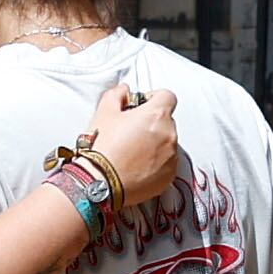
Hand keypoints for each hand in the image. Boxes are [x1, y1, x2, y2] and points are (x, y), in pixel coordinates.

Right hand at [83, 84, 184, 203]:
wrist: (100, 182)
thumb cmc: (102, 147)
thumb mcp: (103, 112)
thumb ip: (117, 94)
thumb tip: (124, 91)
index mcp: (156, 115)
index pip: (167, 96)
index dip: (154, 98)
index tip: (141, 106)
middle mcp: (169, 135)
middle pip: (167, 121)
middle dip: (152, 122)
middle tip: (131, 130)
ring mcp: (172, 157)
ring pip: (168, 143)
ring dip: (155, 143)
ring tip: (132, 151)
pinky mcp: (169, 176)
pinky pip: (167, 163)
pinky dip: (156, 162)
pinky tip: (137, 165)